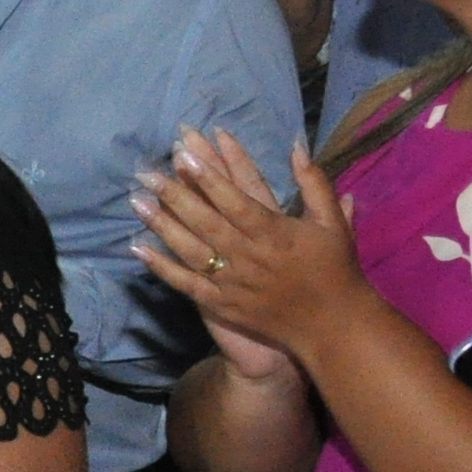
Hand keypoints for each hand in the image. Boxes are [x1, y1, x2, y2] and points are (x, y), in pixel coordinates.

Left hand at [135, 127, 356, 369]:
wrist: (332, 326)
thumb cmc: (335, 269)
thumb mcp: (332, 222)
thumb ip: (314, 182)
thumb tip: (296, 145)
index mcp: (275, 232)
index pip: (235, 199)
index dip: (208, 177)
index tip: (183, 154)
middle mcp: (249, 255)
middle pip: (205, 221)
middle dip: (174, 194)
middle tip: (145, 172)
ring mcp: (232, 282)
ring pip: (191, 250)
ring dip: (162, 225)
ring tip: (136, 201)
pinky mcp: (223, 304)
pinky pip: (187, 285)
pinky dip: (162, 268)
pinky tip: (139, 249)